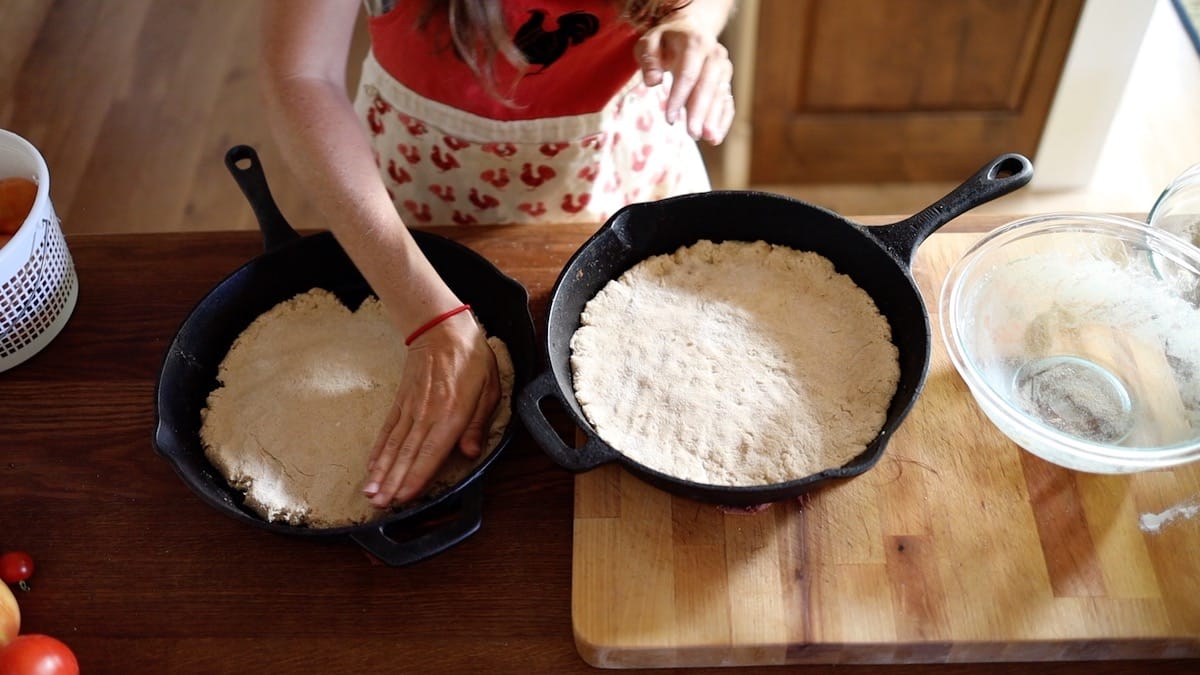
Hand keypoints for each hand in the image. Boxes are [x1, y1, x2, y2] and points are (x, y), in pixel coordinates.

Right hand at [362, 310, 499, 506]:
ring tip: (370, 494)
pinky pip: (388, 430)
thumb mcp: (489, 388)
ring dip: (381, 472)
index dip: (418, 476)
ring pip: (393, 446)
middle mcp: (428, 414)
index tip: (405, 496)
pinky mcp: (401, 402)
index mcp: (453, 413)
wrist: (442, 327)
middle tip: (380, 505)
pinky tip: (371, 468)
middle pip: (407, 454)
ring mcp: (411, 408)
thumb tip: (470, 453)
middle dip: (393, 483)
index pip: (433, 451)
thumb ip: (478, 424)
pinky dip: (378, 450)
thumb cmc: (471, 358)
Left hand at [634, 9, 734, 144]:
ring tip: (708, 139)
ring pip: (721, 95)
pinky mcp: (726, 80)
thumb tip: (653, 81)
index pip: (688, 73)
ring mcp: (723, 68)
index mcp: (694, 43)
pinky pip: (727, 101)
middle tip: (693, 133)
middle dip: (700, 112)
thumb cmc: (666, 40)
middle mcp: (714, 54)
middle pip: (708, 86)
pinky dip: (723, 120)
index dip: (680, 97)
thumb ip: (648, 59)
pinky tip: (716, 137)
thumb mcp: (649, 41)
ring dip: (715, 118)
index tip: (670, 119)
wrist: (691, 29)